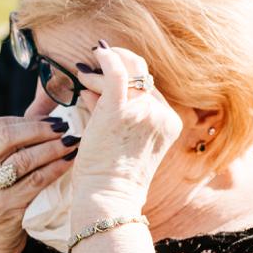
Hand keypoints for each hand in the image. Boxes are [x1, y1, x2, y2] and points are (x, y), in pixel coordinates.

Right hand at [0, 93, 79, 252]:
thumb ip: (14, 137)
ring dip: (52, 148)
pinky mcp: (3, 206)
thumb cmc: (0, 190)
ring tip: (72, 142)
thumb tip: (50, 103)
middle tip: (64, 128)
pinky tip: (70, 160)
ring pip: (23, 159)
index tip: (53, 120)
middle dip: (39, 130)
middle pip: (6, 137)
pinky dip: (56, 167)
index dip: (28, 121)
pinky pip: (36, 180)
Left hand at [67, 41, 181, 214]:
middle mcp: (161, 114)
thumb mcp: (123, 142)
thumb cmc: (111, 177)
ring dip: (103, 69)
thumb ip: (114, 113)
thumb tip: (91, 90)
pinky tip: (97, 54)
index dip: (127, 82)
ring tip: (83, 72)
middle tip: (97, 61)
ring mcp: (144, 111)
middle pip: (142, 77)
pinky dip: (107, 59)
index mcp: (169, 123)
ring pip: (126, 74)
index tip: (104, 79)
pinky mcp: (120, 110)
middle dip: (120, 65)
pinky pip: (117, 73)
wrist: (108, 197)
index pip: (149, 91)